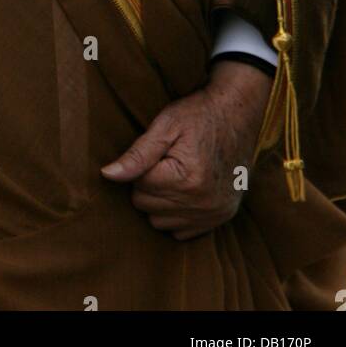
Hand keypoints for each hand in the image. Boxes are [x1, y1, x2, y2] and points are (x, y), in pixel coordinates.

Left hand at [99, 59, 272, 239]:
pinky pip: (181, 232)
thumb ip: (137, 155)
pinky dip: (176, 215)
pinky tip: (183, 191)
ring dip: (160, 202)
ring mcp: (214, 214)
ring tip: (173, 175)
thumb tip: (107, 175)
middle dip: (148, 184)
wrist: (238, 114)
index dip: (141, 166)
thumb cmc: (198, 115)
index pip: (138, 186)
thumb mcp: (165, 126)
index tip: (157, 151)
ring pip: (159, 223)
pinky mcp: (221, 218)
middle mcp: (202, 202)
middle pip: (146, 206)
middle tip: (164, 162)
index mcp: (187, 179)